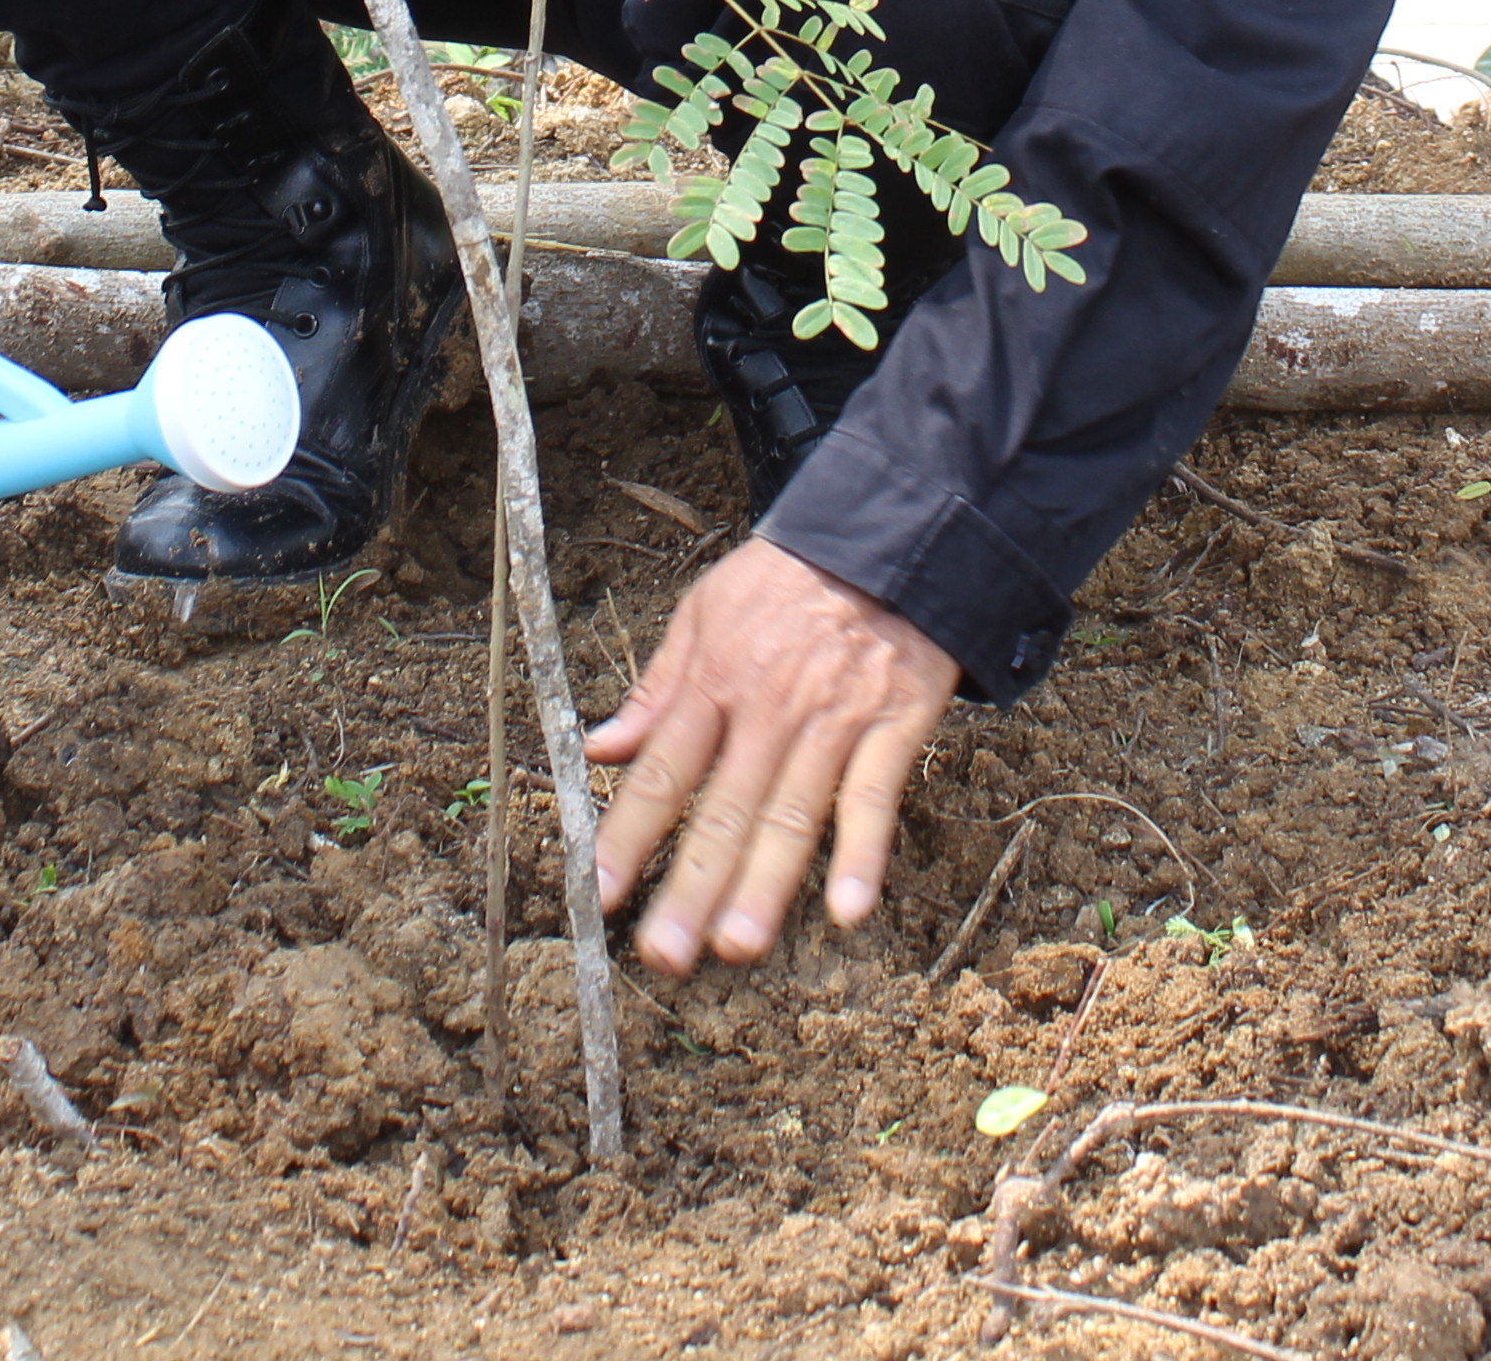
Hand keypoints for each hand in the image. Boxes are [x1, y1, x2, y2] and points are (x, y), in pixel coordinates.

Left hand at [586, 538, 960, 969]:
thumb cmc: (785, 580)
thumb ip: (654, 689)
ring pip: (792, 812)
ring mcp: (831, 719)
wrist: (887, 536)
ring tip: (736, 946)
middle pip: (722, 808)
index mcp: (713, 679)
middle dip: (691, 886)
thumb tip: (597, 749)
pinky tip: (848, 907)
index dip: (628, 834)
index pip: (661, 771)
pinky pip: (875, 796)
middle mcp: (766, 707)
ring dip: (765, 883)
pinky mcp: (893, 723)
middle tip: (664, 954)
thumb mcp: (702, 613)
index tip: (599, 894)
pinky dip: (862, 853)